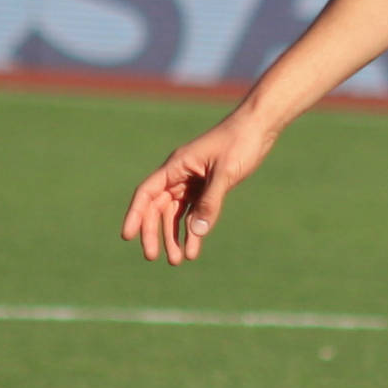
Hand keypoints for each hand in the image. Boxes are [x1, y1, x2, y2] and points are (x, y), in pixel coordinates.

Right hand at [121, 113, 275, 262]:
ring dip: (174, 236)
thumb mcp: (225, 173)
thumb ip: (211, 202)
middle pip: (158, 208)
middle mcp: (180, 175)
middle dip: (154, 232)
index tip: (127, 236)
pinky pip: (194, 213)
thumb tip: (196, 231)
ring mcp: (193, 182)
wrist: (259, 127)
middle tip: (152, 256)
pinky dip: (193, 230)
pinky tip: (194, 249)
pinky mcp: (207, 187)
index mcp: (176, 166)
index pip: (147, 193)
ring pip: (175, 214)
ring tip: (177, 260)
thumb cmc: (240, 142)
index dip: (135, 215)